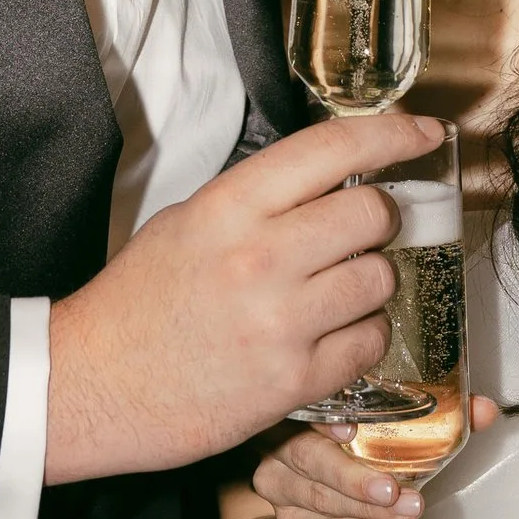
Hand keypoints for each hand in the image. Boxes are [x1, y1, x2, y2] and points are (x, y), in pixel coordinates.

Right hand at [45, 114, 441, 482]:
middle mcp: (260, 256)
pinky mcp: (292, 379)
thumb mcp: (185, 224)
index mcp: (230, 207)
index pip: (335, 149)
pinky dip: (359, 339)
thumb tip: (326, 182)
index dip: (396, 135)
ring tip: (334, 295)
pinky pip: (367, 344)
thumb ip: (256, 201)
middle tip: (365, 233)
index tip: (427, 133)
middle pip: (372, 213)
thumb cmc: (135, 307)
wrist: (91, 385)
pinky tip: (327, 339)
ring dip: (370, 284)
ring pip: (379, 279)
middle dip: (380, 220)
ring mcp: (280, 320)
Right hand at [251, 398, 501, 518]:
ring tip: (407, 511)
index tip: (350, 429)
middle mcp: (284, 444)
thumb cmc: (373, 452)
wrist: (352, 500)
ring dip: (369, 510)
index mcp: (307, 407)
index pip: (306, 405)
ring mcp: (282, 485)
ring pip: (322, 499)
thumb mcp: (407, 429)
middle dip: (353, 478)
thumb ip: (445, 416)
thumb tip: (483, 410)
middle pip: (307, 458)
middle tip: (391, 489)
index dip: (324, 419)